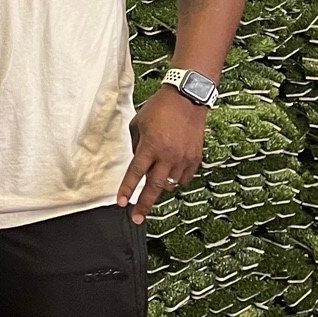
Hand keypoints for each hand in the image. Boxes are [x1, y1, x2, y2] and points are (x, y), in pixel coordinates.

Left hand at [119, 88, 205, 222]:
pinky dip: (175, 180)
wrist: (188, 98)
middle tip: (137, 218)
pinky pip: (183, 178)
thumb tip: (139, 164)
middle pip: (154, 187)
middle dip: (144, 205)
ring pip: (170, 185)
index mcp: (150, 146)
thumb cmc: (160, 108)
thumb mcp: (138, 124)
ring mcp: (183, 158)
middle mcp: (167, 155)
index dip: (127, 190)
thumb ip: (136, 146)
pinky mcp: (195, 158)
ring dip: (160, 189)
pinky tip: (170, 174)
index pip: (135, 174)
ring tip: (154, 188)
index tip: (122, 203)